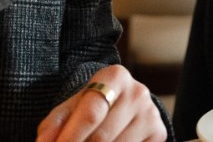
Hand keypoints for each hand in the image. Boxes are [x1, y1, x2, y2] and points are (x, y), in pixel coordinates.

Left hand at [35, 65, 164, 141]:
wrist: (122, 105)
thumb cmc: (91, 107)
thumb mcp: (70, 108)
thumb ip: (53, 125)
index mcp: (115, 76)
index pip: (91, 113)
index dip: (70, 138)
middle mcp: (138, 92)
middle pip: (102, 137)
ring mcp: (151, 114)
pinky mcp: (159, 133)